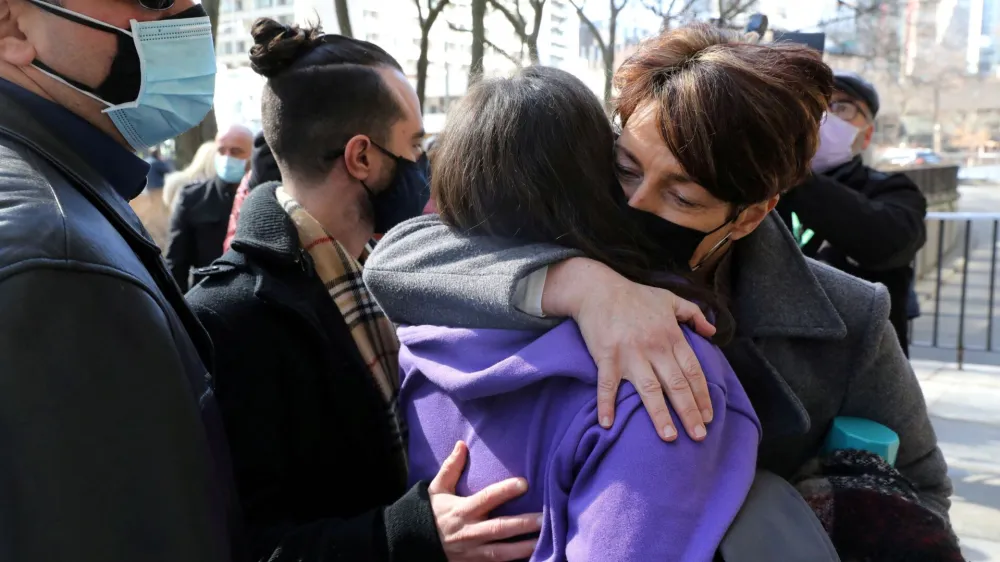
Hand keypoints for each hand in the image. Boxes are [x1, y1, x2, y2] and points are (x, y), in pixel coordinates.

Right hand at [429, 442, 541, 560]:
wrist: (414, 544)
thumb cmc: (430, 513)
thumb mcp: (436, 489)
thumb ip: (451, 468)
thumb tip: (462, 444)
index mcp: (461, 510)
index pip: (486, 498)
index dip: (505, 491)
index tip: (524, 483)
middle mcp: (469, 532)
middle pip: (500, 528)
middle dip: (523, 524)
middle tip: (545, 517)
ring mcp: (472, 551)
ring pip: (502, 552)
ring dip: (523, 547)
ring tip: (544, 540)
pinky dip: (513, 560)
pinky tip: (532, 555)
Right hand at [543, 258, 716, 441]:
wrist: (598, 289)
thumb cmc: (635, 295)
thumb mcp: (669, 298)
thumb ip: (694, 314)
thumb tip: (712, 330)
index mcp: (671, 336)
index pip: (692, 371)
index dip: (702, 395)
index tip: (709, 415)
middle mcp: (654, 348)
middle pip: (676, 385)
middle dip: (689, 411)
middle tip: (699, 435)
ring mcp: (630, 354)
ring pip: (649, 389)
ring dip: (660, 414)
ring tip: (670, 436)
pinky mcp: (607, 357)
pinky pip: (607, 385)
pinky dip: (607, 404)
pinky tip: (608, 424)